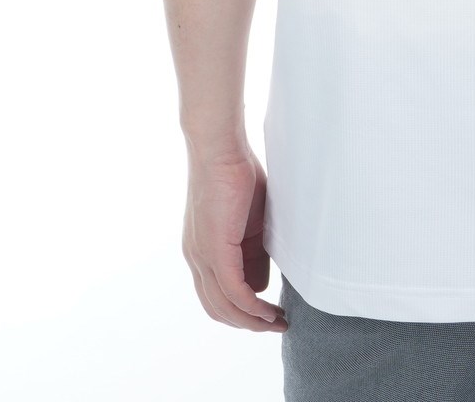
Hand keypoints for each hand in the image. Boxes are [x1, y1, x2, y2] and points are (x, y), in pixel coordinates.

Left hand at [182, 145, 287, 331]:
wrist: (221, 149)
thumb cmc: (239, 174)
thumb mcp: (252, 220)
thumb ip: (255, 250)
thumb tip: (263, 279)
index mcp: (202, 251)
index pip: (217, 295)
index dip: (242, 311)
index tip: (269, 315)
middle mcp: (196, 259)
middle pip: (217, 308)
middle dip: (248, 323)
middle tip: (276, 324)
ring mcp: (202, 256)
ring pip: (224, 305)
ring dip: (252, 320)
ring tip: (277, 322)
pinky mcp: (214, 250)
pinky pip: (233, 290)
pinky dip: (252, 306)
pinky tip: (268, 310)